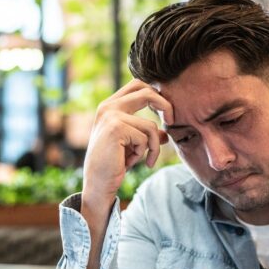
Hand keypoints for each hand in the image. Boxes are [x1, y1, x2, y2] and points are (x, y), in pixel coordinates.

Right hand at [82, 79, 172, 202]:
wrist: (97, 183)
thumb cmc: (113, 164)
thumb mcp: (133, 146)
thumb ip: (147, 135)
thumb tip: (165, 133)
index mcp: (110, 106)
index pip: (137, 85)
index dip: (156, 95)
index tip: (165, 113)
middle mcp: (108, 107)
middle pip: (147, 92)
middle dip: (165, 106)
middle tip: (171, 122)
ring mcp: (111, 116)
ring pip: (150, 125)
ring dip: (153, 146)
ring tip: (144, 159)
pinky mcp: (116, 128)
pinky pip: (145, 138)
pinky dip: (143, 153)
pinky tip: (130, 162)